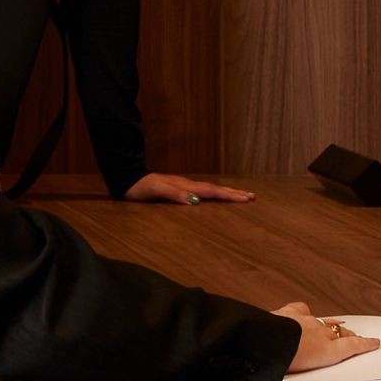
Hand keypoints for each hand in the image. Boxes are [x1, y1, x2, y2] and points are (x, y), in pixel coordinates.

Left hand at [125, 172, 254, 205]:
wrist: (127, 179)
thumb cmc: (140, 188)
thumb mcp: (157, 190)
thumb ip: (175, 194)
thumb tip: (194, 201)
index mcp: (185, 186)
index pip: (212, 192)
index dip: (229, 196)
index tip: (247, 198)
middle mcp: (187, 184)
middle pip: (215, 188)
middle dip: (234, 193)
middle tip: (252, 196)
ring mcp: (183, 185)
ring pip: (209, 189)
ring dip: (226, 192)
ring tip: (240, 194)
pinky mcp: (177, 188)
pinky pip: (201, 191)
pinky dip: (213, 193)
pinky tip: (213, 196)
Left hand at [269, 301, 377, 373]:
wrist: (263, 342)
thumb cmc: (280, 363)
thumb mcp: (302, 377)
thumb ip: (311, 371)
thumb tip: (311, 373)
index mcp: (327, 351)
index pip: (352, 345)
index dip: (366, 344)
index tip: (374, 342)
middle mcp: (321, 334)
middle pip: (341, 333)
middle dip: (349, 335)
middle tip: (355, 337)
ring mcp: (307, 321)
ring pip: (325, 322)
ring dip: (331, 326)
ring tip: (335, 328)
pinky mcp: (292, 313)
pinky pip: (303, 310)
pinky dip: (306, 313)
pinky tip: (304, 314)